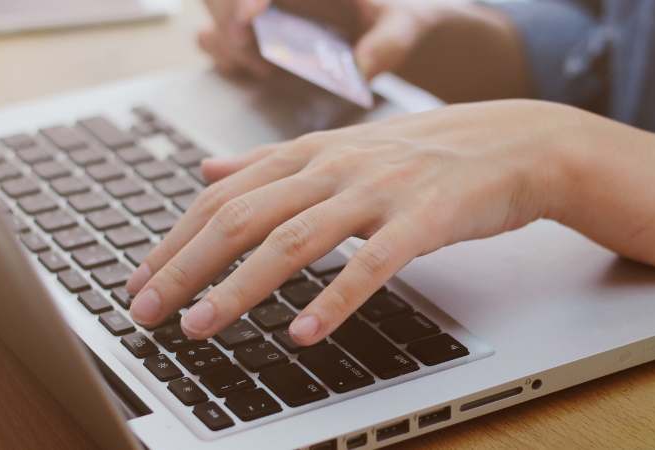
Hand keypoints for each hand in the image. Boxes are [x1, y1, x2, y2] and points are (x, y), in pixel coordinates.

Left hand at [126, 99, 590, 344]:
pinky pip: (372, 264)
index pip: (224, 198)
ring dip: (240, 287)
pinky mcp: (424, 218)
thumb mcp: (338, 148)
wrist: (512, 143)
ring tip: (201, 326)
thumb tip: (205, 173)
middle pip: (242, 217)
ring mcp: (378, 190)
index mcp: (310, 152)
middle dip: (186, 267)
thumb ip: (267, 162)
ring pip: (294, 240)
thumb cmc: (423, 153)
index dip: (176, 240)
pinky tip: (303, 334)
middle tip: (148, 310)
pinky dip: (335, 300)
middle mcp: (334, 166)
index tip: (142, 279)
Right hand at [198, 0, 476, 80]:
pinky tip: (260, 70)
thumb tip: (363, 68)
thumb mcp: (404, 27)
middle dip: (226, 18)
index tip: (248, 17)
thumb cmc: (396, 19)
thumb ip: (389, 43)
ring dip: (225, 40)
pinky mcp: (251, 32)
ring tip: (265, 69)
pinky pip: (213, 35)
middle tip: (250, 51)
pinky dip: (224, 53)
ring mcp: (260, 6)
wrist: (390, 29)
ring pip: (212, 9)